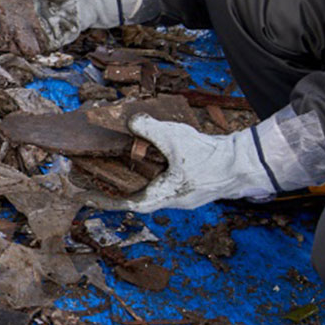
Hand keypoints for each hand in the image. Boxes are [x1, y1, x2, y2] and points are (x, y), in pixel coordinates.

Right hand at [0, 0, 146, 51]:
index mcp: (14, 2)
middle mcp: (19, 19)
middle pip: (0, 26)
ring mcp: (30, 32)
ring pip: (12, 42)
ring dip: (8, 40)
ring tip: (6, 35)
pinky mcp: (44, 43)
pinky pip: (32, 50)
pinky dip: (26, 49)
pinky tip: (26, 43)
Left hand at [87, 116, 277, 211]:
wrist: (244, 163)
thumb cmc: (211, 157)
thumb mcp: (174, 138)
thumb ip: (149, 129)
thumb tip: (130, 121)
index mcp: (162, 196)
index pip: (123, 203)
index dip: (100, 199)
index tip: (79, 195)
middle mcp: (169, 199)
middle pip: (132, 197)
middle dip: (108, 188)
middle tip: (86, 177)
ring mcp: (180, 194)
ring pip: (147, 189)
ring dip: (127, 180)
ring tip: (107, 167)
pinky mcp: (188, 184)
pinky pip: (160, 181)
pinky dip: (145, 173)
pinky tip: (141, 159)